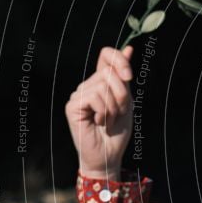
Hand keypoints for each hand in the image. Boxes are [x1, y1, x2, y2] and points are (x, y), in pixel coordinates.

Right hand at [65, 46, 134, 180]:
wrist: (109, 154)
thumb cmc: (118, 131)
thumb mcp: (126, 100)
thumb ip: (124, 77)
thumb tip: (129, 48)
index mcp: (102, 81)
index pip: (106, 54)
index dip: (119, 59)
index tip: (129, 76)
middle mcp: (89, 84)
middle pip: (110, 73)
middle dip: (122, 95)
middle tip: (119, 113)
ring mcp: (79, 94)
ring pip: (103, 86)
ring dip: (114, 108)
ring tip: (108, 121)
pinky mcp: (72, 105)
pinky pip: (94, 97)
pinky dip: (103, 112)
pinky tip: (98, 122)